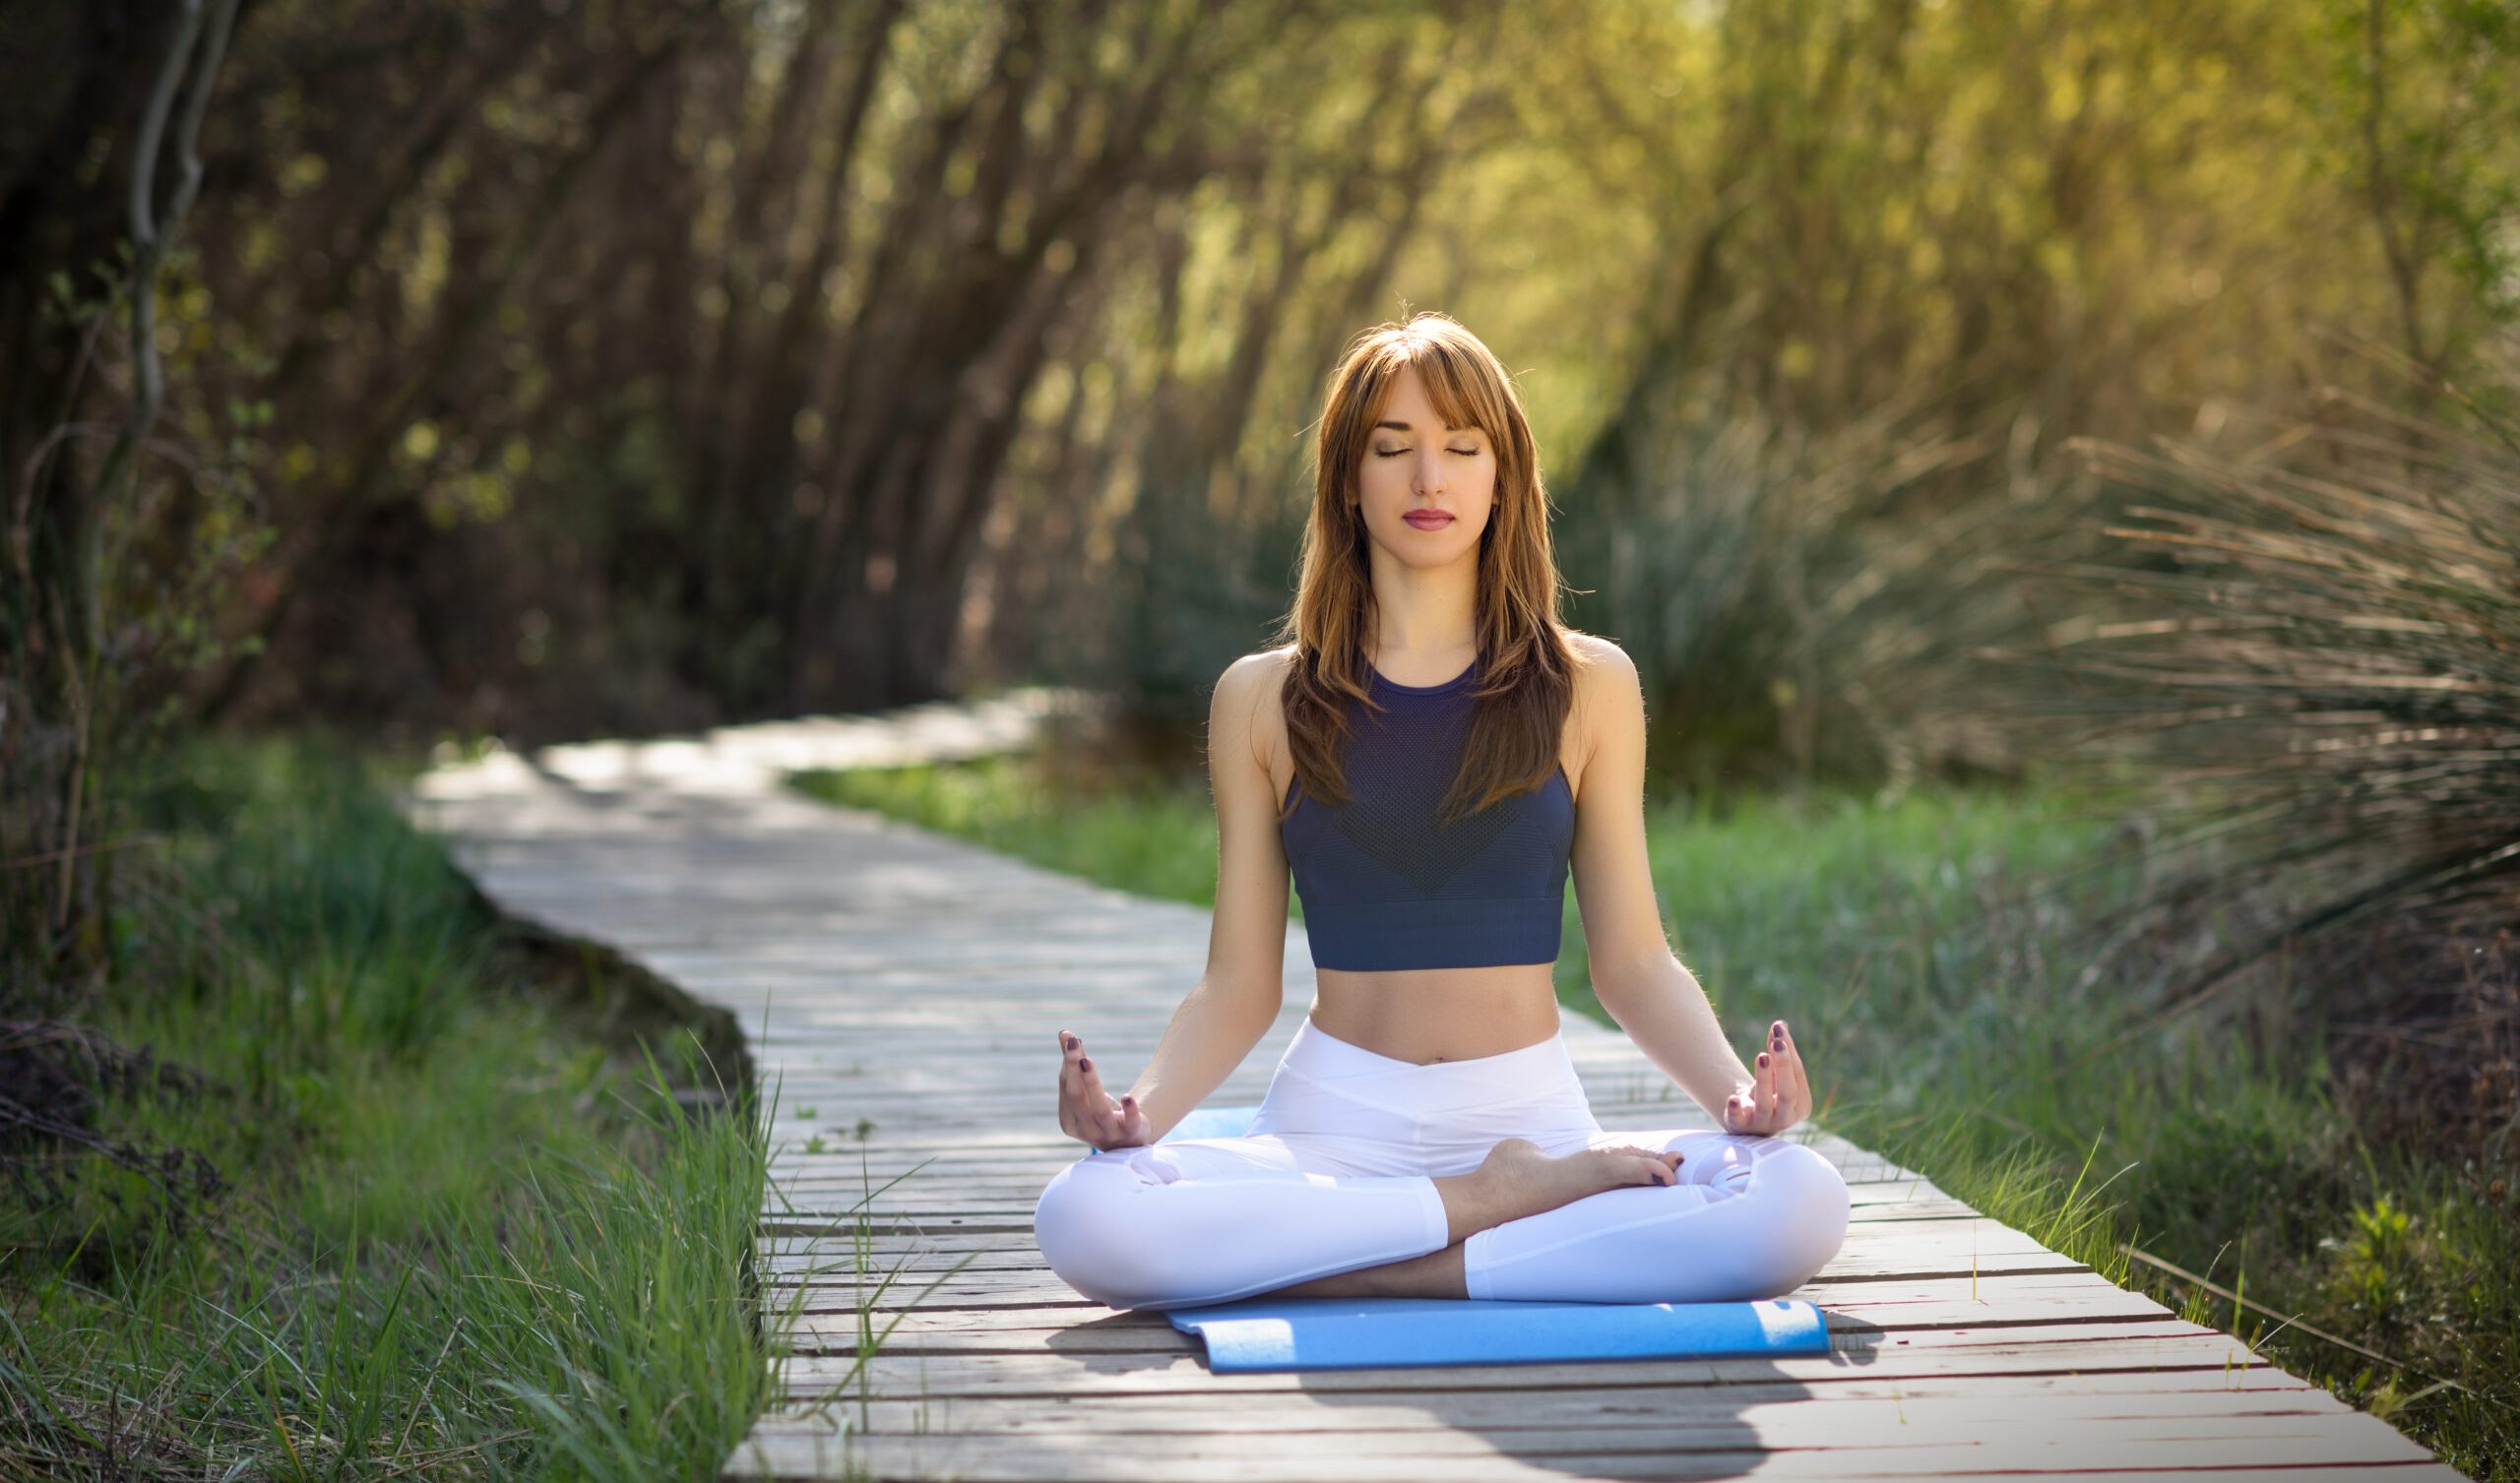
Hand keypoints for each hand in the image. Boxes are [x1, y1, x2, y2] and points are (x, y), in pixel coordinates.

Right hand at [1056, 1030, 1150, 1151]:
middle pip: (1077, 1098)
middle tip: (1074, 1043)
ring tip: (1086, 1060)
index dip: (1068, 1064)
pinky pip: (1129, 1122)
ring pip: (1099, 1109)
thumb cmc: (1102, 1111)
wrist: (1131, 1140)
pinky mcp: (1132, 1133)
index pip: (1066, 1090)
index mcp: (1069, 1122)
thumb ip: (1075, 1065)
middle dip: (1074, 1069)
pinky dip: (1128, 1110)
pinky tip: (1127, 1096)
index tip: (1071, 1038)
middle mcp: (1087, 1130)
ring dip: (1092, 1084)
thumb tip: (1064, 1033)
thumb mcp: (1087, 1092)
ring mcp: (1109, 1134)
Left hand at [1722, 1018, 1811, 1135]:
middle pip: (1787, 1094)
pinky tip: (1733, 1098)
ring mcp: (1763, 1124)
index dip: (1789, 1052)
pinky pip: (1739, 1120)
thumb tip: (1780, 1024)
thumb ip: (1778, 1050)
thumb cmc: (1768, 1091)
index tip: (1779, 1029)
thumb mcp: (1774, 1072)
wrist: (1746, 1119)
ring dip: (1763, 1080)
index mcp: (1801, 1104)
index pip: (1797, 1075)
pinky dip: (1736, 1110)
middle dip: (1783, 1068)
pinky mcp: (1740, 1127)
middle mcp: (1785, 1118)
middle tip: (1777, 1044)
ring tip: (1761, 1056)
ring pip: (1764, 1104)